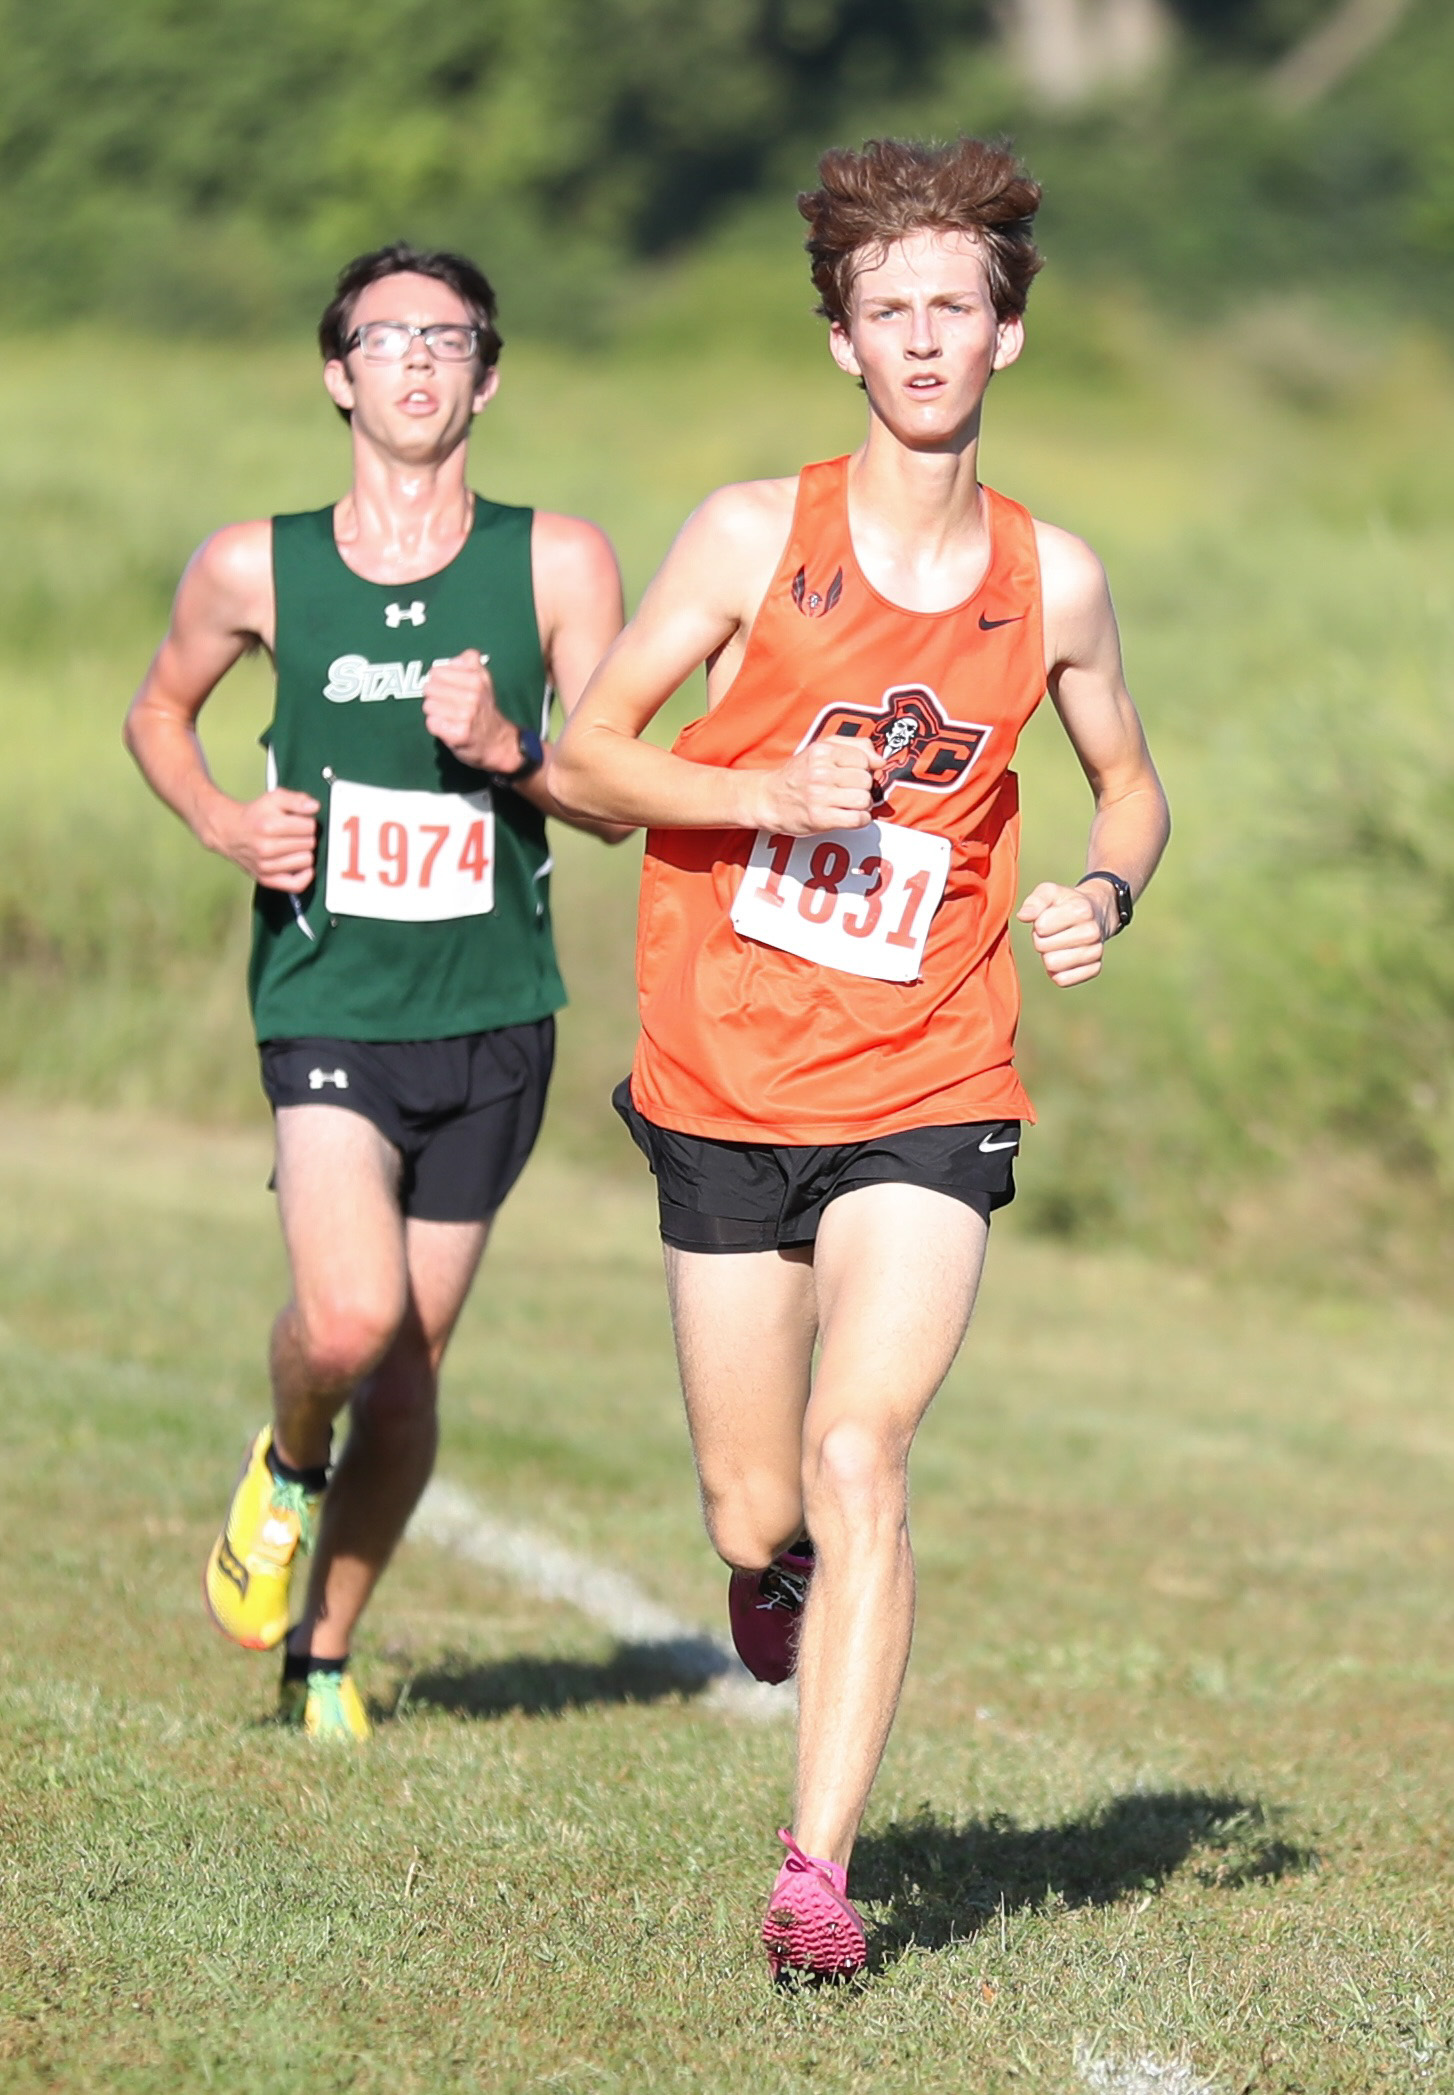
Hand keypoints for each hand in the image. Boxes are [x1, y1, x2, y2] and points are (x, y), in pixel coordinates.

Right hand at [211, 788, 318, 891]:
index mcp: (269, 826)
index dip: (308, 822)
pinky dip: (304, 875)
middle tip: (294, 833)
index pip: (310, 827)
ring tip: (293, 846)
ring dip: (304, 853)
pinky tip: (302, 865)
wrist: (230, 832)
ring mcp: (266, 866)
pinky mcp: (266, 879)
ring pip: (307, 861)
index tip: (300, 821)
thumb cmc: (255, 816)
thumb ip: (296, 799)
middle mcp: (266, 848)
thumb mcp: (274, 798)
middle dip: (306, 836)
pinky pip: (296, 884)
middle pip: (309, 844)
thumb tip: (314, 807)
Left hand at [422, 650, 521, 771]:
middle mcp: (474, 695)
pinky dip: (437, 727)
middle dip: (435, 697)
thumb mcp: (484, 680)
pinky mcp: (459, 734)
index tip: (451, 690)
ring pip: (428, 705)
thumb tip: (461, 655)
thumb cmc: (484, 709)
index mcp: (477, 678)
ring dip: (435, 713)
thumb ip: (471, 661)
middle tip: (449, 706)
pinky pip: (432, 723)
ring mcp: (467, 715)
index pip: (436, 672)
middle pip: (429, 688)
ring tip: (450, 717)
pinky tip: (449, 728)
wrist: (498, 742)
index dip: (439, 681)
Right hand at [748, 736, 875, 834]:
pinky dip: (860, 820)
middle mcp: (820, 772)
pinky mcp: (820, 819)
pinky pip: (858, 819)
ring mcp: (819, 796)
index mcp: (821, 751)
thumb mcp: (821, 749)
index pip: (863, 759)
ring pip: (864, 800)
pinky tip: (849, 816)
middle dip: (862, 788)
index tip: (852, 775)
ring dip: (862, 805)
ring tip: (849, 804)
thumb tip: (881, 760)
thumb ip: (854, 746)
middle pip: (866, 780)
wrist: (769, 799)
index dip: (863, 768)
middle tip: (849, 791)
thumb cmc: (799, 774)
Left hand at [1017, 879, 1112, 986]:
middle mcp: (1092, 932)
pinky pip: (1063, 980)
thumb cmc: (1066, 903)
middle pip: (1043, 948)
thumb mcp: (1049, 892)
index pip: (1041, 928)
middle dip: (1042, 940)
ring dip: (1048, 956)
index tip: (1048, 918)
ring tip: (1058, 943)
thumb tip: (1023, 916)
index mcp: (1081, 910)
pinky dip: (1057, 972)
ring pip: (1052, 966)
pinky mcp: (1094, 969)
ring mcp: (1096, 952)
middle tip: (1053, 932)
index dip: (1039, 924)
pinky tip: (1063, 958)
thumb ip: (1035, 901)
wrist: (1096, 913)